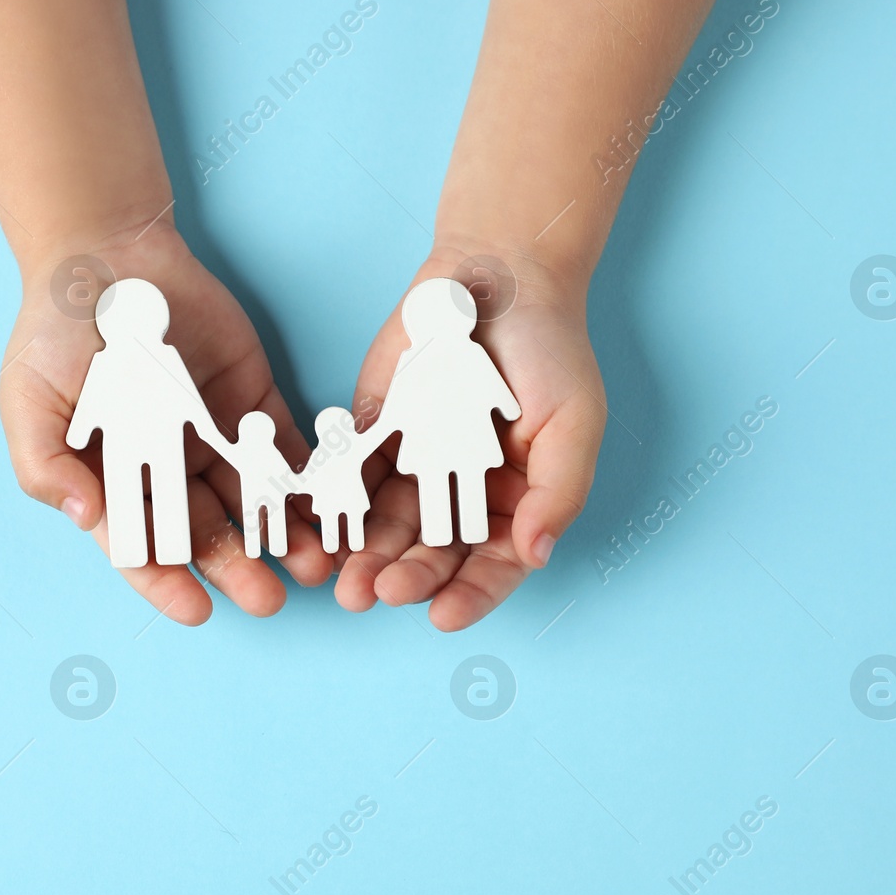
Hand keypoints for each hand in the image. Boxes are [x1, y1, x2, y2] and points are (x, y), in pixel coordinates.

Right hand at [0, 218, 333, 624]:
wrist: (106, 254)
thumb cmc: (55, 331)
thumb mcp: (29, 399)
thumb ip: (46, 463)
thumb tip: (83, 514)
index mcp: (114, 479)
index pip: (142, 546)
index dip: (167, 582)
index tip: (197, 610)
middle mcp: (168, 470)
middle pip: (208, 533)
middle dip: (240, 569)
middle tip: (269, 599)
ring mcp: (215, 438)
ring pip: (255, 501)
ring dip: (284, 537)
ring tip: (314, 565)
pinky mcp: (255, 404)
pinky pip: (287, 450)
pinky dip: (308, 482)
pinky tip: (328, 509)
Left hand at [335, 245, 605, 629]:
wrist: (496, 278)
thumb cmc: (550, 351)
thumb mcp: (574, 422)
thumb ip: (559, 492)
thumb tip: (537, 555)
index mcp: (518, 503)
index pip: (494, 565)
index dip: (471, 594)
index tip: (443, 615)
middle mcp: (464, 497)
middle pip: (434, 553)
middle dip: (407, 578)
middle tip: (379, 593)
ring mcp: (416, 469)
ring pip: (387, 527)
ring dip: (366, 557)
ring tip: (344, 580)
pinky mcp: (375, 437)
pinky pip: (352, 479)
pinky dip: (337, 506)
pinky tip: (321, 528)